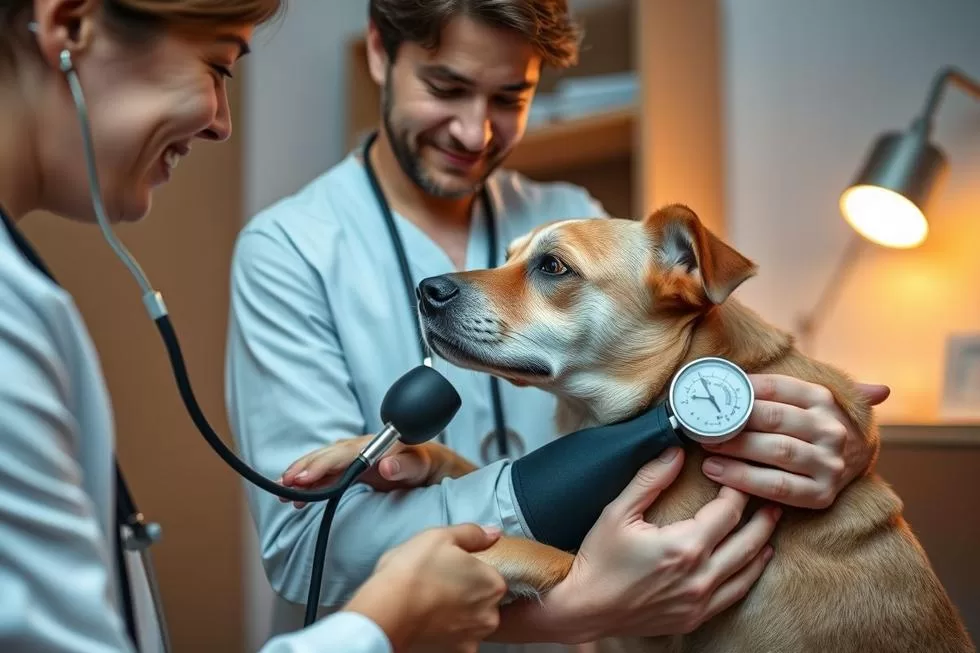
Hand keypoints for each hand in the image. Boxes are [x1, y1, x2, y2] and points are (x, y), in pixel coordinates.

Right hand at [279, 435, 476, 507]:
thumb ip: (409, 465)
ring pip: (326, 464)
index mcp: (381, 445)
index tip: (305, 477)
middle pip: (331, 456)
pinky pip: (330, 475)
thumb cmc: (437, 467)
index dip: (324, 465)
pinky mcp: (358, 472)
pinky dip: (312, 483)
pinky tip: (297, 496)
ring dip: (304, 476)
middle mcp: (367, 449)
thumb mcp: (429, 467)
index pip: (346, 453)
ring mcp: (361, 461)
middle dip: (306, 469)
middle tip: (286, 485)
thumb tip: (385, 465)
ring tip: (283, 492)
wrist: (444, 471)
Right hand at [344, 524, 507, 652]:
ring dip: (457, 616)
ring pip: (470, 622)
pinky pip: (456, 640)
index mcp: (493, 583)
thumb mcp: (441, 536)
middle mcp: (490, 614)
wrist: (386, 610)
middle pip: (483, 601)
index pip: (489, 576)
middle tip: (438, 585)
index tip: (449, 570)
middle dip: (466, 595)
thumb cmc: (414, 569)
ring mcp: (473, 637)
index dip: (469, 571)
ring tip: (431, 604)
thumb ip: (473, 534)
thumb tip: (494, 533)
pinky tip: (428, 622)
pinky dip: (445, 633)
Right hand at [497, 448, 780, 642]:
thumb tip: (675, 452)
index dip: (737, 492)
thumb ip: (650, 480)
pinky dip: (748, 575)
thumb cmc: (598, 560)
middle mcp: (699, 576)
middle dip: (762, 517)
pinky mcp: (695, 618)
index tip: (738, 477)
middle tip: (772, 499)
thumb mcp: (618, 512)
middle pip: (748, 541)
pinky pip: (734, 594)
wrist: (585, 607)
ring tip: (769, 526)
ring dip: (761, 545)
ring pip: (747, 570)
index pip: (727, 513)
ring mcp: (700, 601)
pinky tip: (752, 562)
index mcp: (684, 547)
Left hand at [699, 375, 890, 508]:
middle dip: (734, 420)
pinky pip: (777, 486)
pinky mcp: (822, 494)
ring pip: (777, 451)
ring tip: (706, 446)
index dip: (742, 388)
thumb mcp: (805, 401)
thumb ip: (776, 388)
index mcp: (823, 399)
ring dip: (735, 448)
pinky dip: (743, 478)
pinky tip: (716, 471)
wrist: (853, 462)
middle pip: (774, 419)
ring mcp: (830, 463)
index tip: (713, 390)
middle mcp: (831, 429)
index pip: (777, 387)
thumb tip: (732, 372)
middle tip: (701, 422)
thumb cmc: (811, 427)